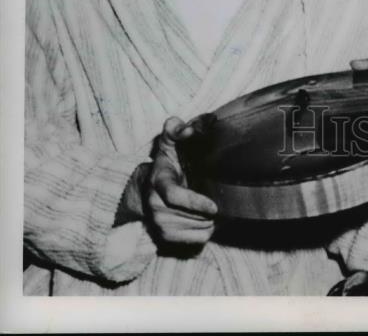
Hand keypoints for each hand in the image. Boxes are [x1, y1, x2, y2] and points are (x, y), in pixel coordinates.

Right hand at [142, 116, 217, 246]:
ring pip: (197, 228)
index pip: (174, 197)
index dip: (195, 203)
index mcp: (158, 183)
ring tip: (215, 206)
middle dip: (209, 210)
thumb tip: (187, 129)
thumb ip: (176, 129)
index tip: (214, 206)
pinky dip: (208, 230)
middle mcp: (156, 207)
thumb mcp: (168, 142)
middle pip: (191, 216)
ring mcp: (160, 224)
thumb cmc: (164, 164)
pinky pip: (197, 239)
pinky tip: (209, 218)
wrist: (144, 190)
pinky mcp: (166, 238)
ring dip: (211, 220)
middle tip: (223, 199)